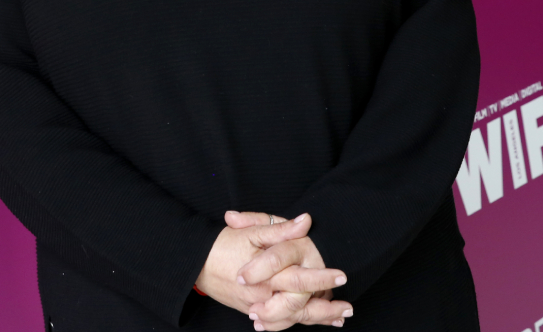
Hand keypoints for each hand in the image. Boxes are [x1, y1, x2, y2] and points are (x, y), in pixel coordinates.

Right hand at [195, 213, 352, 328]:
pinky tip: (311, 320)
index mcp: (266, 274)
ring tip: (338, 318)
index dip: (322, 278)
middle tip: (347, 307)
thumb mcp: (252, 231)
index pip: (299, 280)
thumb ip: (280, 229)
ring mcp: (257, 306)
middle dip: (325, 309)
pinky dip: (295, 322)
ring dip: (315, 318)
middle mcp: (263, 294)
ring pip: (290, 318)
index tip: (342, 275)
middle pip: (299, 307)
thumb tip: (306, 221)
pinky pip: (278, 321)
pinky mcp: (252, 311)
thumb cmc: (224, 244)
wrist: (195, 263)